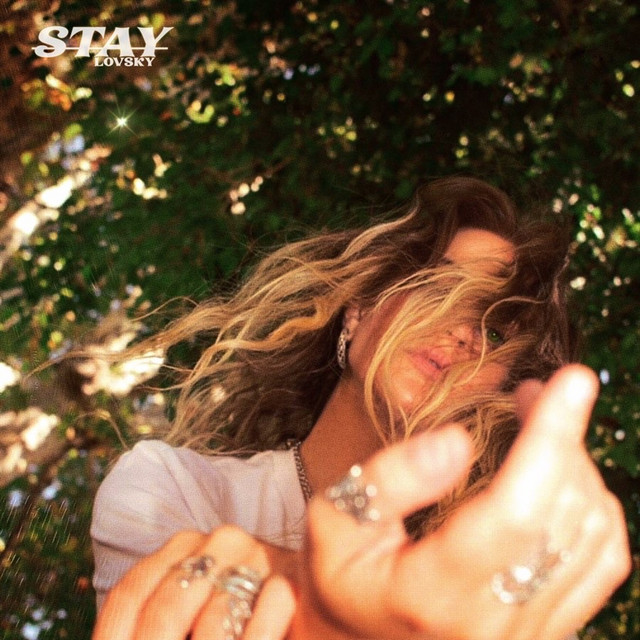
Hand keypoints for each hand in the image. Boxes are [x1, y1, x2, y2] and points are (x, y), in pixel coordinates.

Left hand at [92, 526, 296, 639]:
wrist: (311, 595)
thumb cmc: (232, 617)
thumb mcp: (188, 614)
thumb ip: (156, 626)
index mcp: (184, 546)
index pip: (131, 593)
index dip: (112, 639)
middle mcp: (218, 542)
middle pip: (166, 609)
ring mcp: (258, 556)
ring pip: (214, 624)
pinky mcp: (292, 580)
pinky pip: (261, 620)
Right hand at [294, 365, 630, 639]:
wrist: (360, 639)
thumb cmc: (343, 576)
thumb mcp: (336, 520)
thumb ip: (389, 480)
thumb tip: (459, 438)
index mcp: (433, 596)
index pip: (515, 511)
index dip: (549, 438)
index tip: (571, 381)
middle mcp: (494, 627)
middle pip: (563, 517)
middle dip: (564, 436)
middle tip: (538, 389)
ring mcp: (528, 635)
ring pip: (593, 535)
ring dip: (577, 463)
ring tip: (541, 421)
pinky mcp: (548, 629)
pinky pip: (603, 562)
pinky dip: (594, 503)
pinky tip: (562, 472)